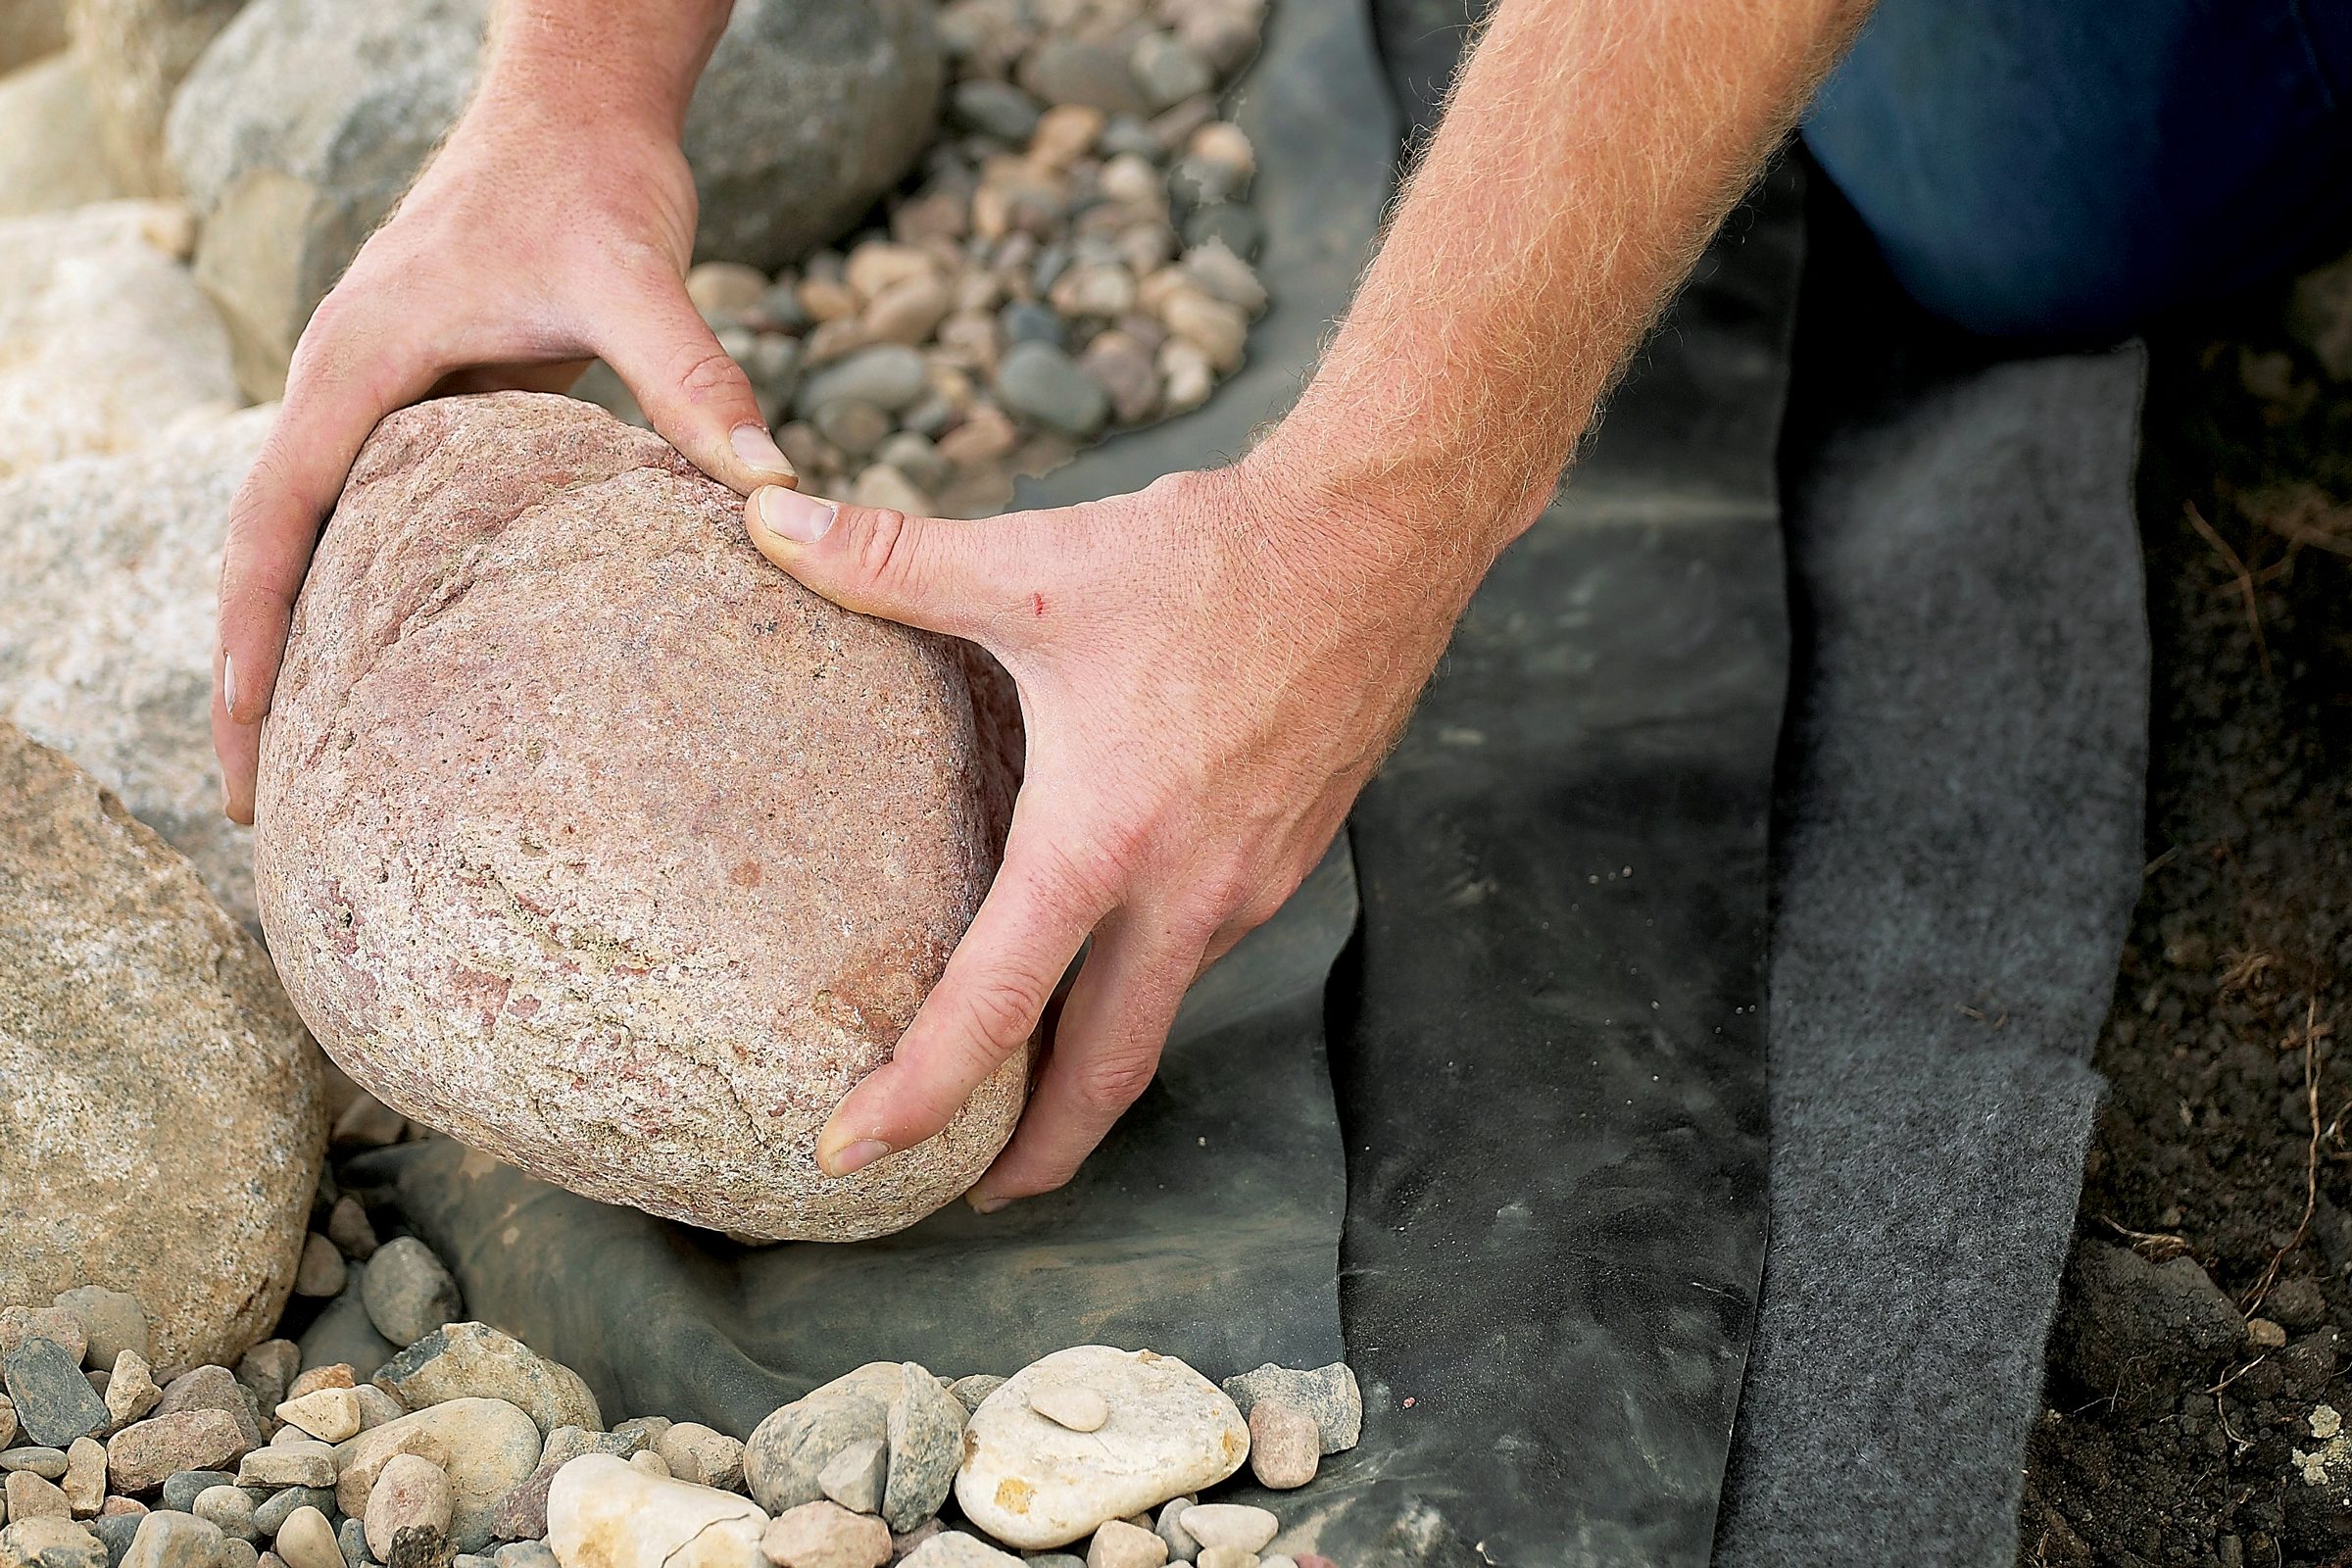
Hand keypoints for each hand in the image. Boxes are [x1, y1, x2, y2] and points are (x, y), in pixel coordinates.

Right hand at [212, 93, 793, 822]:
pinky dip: (383, 599)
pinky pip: (391, 520)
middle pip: (276, 552)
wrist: (580, 108)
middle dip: (259, 675)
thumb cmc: (590, 180)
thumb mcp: (637, 275)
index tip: (246, 742)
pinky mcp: (441, 409)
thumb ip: (693, 379)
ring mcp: (390, 401)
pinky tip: (420, 680)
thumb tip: (770, 490)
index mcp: (360, 366)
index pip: (276, 520)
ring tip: (327, 773)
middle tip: (265, 802)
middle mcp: (352, 389)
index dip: (251, 636)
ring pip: (327, 541)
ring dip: (314, 644)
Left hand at [744, 452, 1503, 1208]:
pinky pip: (1204, 950)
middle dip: (1033, 1154)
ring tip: (1028, 1069)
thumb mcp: (1034, 561)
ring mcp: (1251, 886)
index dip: (915, 1097)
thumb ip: (888, 559)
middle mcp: (1185, 893)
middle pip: (1103, 1076)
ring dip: (1092, 1061)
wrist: (1379, 537)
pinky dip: (1147, 982)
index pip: (993, 1011)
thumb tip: (763, 522)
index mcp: (1103, 842)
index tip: (849, 1153)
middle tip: (968, 1191)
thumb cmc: (1208, 558)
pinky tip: (1115, 943)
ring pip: (1159, 1009)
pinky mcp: (1292, 858)